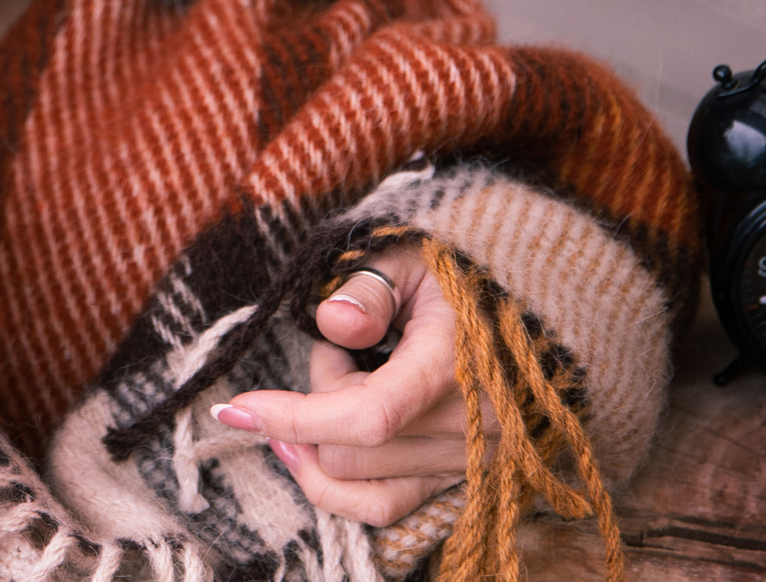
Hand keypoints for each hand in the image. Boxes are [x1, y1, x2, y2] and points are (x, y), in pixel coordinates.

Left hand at [214, 249, 486, 526]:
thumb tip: (334, 322)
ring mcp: (474, 461)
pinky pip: (391, 506)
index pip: (365, 417)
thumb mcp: (411, 257)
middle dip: (314, 406)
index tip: (235, 406)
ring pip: (363, 486)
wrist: (530, 301)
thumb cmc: (459, 271)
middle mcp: (471, 428)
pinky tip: (324, 440)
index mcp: (458, 367)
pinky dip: (346, 483)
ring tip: (344, 381)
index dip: (293, 416)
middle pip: (349, 454)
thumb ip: (370, 288)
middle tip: (336, 350)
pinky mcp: (467, 478)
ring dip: (329, 440)